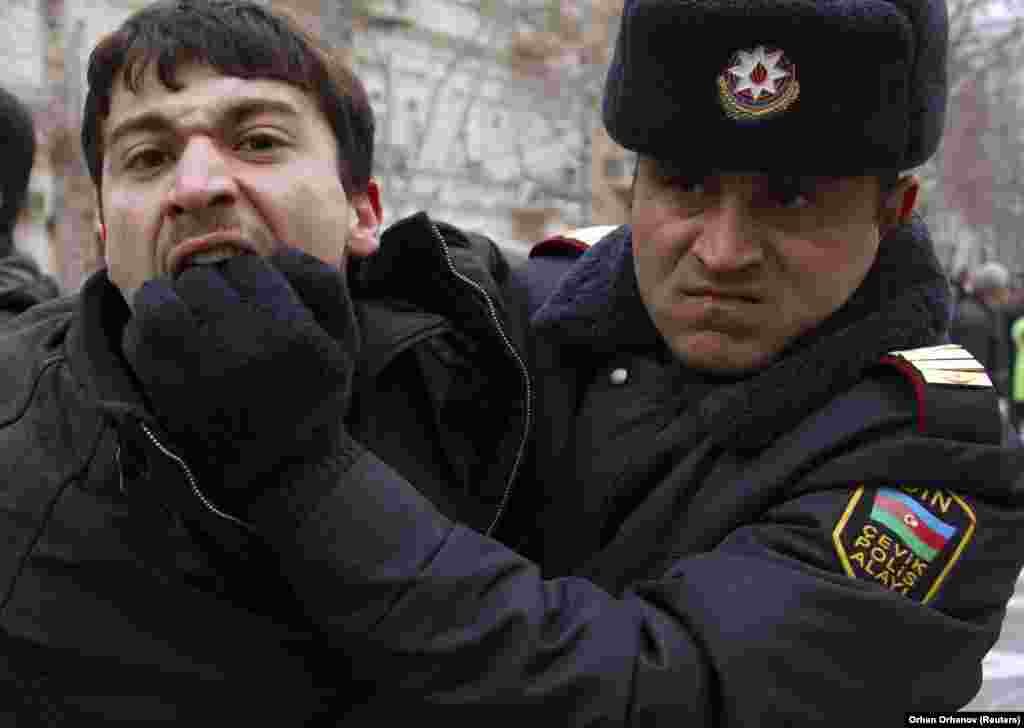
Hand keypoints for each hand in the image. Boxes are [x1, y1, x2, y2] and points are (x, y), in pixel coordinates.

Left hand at [122, 248, 358, 495]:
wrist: (285, 474)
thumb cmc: (317, 398)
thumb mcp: (343, 340)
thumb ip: (322, 283)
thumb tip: (278, 251)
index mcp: (292, 334)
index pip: (248, 266)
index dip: (248, 276)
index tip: (254, 297)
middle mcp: (242, 349)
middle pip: (202, 278)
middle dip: (210, 287)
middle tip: (220, 309)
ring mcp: (197, 372)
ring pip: (160, 299)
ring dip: (170, 299)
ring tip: (187, 315)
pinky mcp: (164, 392)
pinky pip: (139, 335)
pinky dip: (148, 329)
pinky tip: (170, 342)